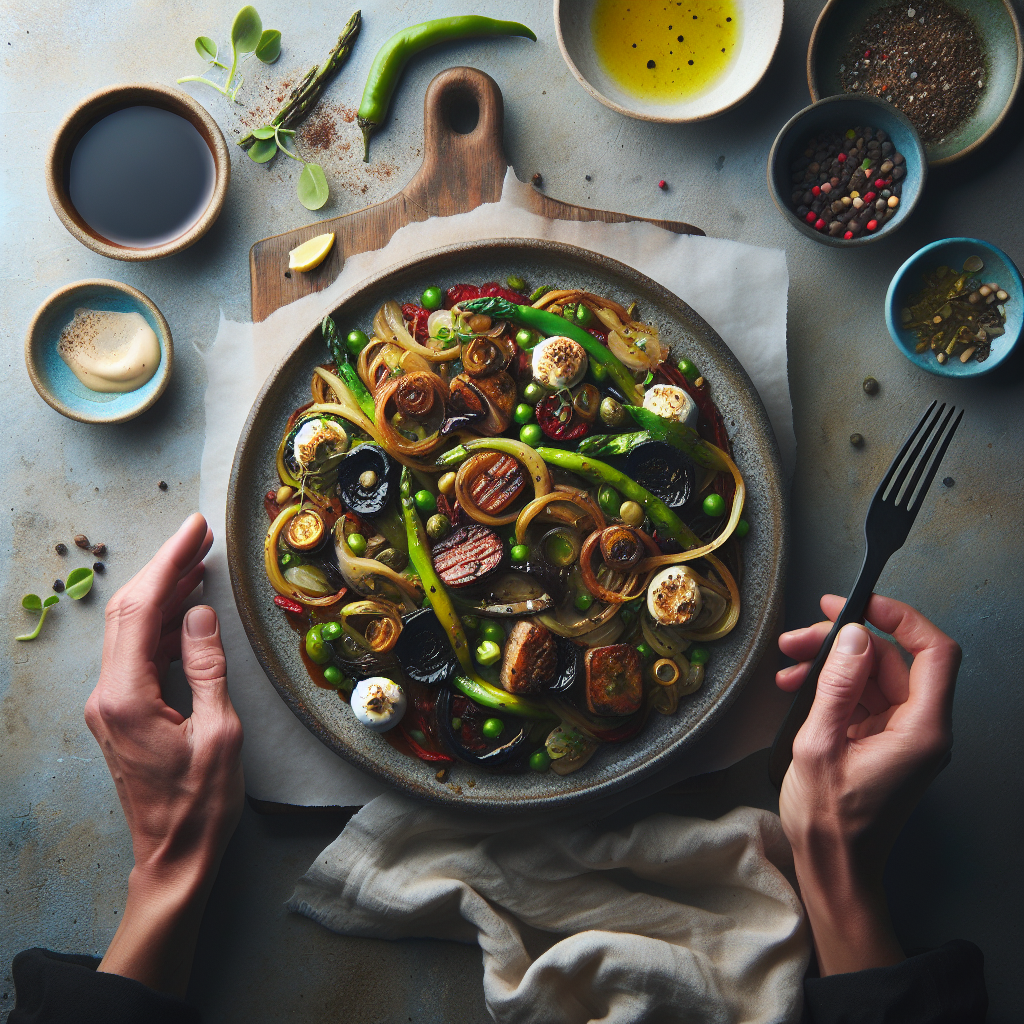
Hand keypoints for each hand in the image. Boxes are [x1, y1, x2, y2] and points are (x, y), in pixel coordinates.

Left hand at [85, 514, 243, 995]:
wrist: (173, 856)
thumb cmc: (202, 804)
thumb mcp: (219, 733)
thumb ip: (206, 667)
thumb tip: (199, 613)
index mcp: (126, 697)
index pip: (141, 611)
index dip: (169, 563)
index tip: (195, 530)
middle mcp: (106, 695)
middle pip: (126, 612)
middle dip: (163, 567)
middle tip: (198, 534)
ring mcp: (109, 704)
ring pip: (129, 629)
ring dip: (162, 591)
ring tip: (198, 560)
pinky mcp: (120, 712)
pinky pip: (136, 652)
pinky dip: (161, 622)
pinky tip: (186, 607)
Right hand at [775, 594, 959, 974]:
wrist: (833, 869)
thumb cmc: (830, 821)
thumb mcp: (820, 744)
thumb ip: (838, 685)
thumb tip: (853, 635)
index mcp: (922, 730)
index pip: (935, 653)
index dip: (902, 618)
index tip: (862, 604)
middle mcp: (923, 730)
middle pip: (894, 661)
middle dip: (845, 642)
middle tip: (800, 637)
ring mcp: (904, 737)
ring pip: (875, 677)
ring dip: (832, 664)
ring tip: (788, 664)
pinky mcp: (884, 744)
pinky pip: (865, 699)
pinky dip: (832, 687)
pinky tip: (797, 688)